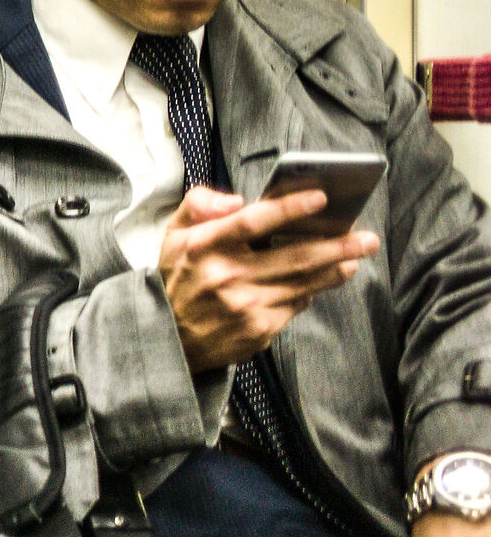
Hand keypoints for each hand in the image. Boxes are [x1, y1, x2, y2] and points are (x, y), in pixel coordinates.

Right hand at [159, 184, 376, 373]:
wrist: (169, 338)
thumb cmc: (179, 278)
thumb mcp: (173, 235)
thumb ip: (199, 205)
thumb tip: (236, 201)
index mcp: (203, 246)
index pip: (253, 221)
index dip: (290, 209)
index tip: (321, 198)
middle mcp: (226, 276)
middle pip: (295, 257)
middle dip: (338, 246)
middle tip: (367, 238)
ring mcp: (245, 306)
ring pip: (304, 283)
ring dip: (337, 269)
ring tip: (356, 257)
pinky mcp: (258, 330)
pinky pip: (296, 305)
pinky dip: (311, 291)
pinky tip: (322, 280)